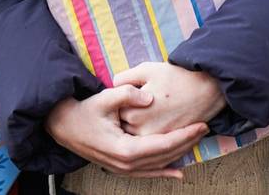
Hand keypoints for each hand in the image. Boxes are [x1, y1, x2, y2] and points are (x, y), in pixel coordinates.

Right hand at [45, 86, 207, 177]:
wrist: (63, 126)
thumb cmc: (84, 111)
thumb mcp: (104, 98)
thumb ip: (127, 94)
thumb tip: (149, 98)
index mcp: (124, 148)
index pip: (162, 145)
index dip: (184, 135)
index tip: (201, 125)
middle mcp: (125, 164)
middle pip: (164, 157)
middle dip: (187, 143)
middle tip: (205, 128)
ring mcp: (122, 169)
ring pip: (158, 166)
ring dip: (179, 154)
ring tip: (197, 141)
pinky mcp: (120, 168)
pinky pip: (147, 173)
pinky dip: (164, 172)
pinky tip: (179, 172)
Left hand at [114, 62, 225, 136]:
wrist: (209, 88)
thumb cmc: (177, 76)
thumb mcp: (146, 69)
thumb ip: (123, 79)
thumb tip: (113, 86)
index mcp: (134, 115)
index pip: (117, 113)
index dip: (123, 102)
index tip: (130, 95)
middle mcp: (143, 133)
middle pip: (126, 128)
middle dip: (129, 117)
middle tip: (141, 105)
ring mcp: (157, 141)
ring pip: (140, 138)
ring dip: (140, 128)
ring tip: (151, 112)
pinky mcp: (170, 143)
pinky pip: (155, 144)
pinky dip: (154, 137)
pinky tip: (158, 123)